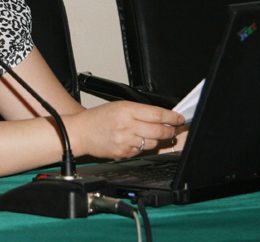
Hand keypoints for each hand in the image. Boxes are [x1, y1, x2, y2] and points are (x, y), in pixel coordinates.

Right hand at [65, 101, 184, 159]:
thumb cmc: (97, 118)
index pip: (157, 114)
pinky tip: (133, 141)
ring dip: (156, 140)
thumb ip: (138, 111)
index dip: (172, 117)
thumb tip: (160, 117)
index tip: (179, 118)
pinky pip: (140, 151)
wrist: (80, 132)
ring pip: (152, 143)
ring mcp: (125, 141)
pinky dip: (141, 147)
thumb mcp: (118, 106)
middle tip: (172, 129)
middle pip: (159, 131)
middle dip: (169, 131)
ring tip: (150, 135)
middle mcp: (126, 125)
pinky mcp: (123, 153)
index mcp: (126, 110)